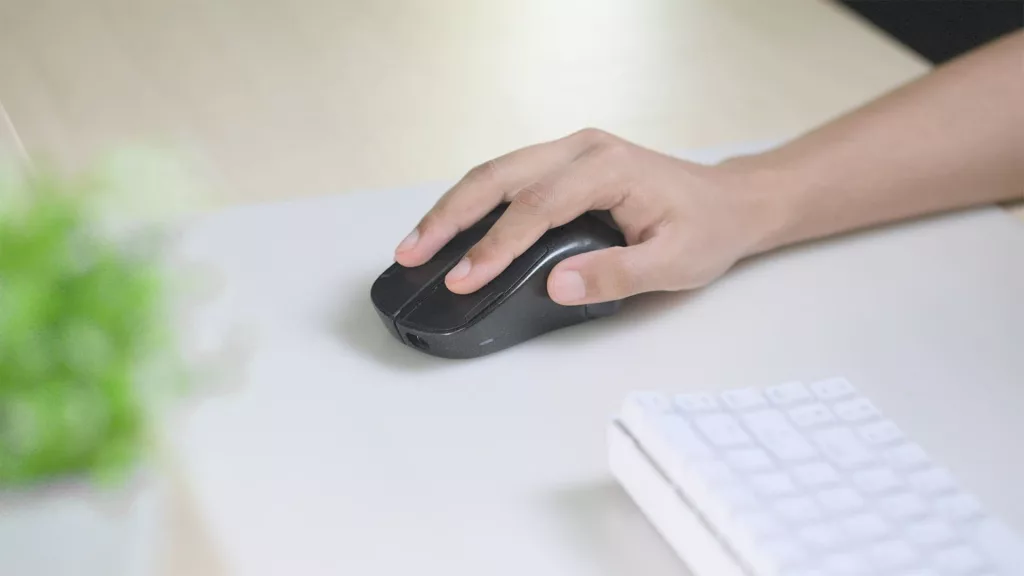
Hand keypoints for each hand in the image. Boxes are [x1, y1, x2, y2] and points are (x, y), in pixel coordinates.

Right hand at [393, 129, 778, 304]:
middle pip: (500, 176)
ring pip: (497, 172)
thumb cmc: (706, 229)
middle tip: (412, 252)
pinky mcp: (566, 164)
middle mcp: (583, 149)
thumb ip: (616, 275)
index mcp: (608, 168)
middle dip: (450, 216)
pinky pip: (510, 179)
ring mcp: (572, 152)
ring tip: (417, 243)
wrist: (730, 202)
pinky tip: (453, 228)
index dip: (495, 245)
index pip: (537, 207)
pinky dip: (475, 203)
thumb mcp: (675, 263)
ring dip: (453, 207)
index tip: (463, 278)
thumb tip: (556, 286)